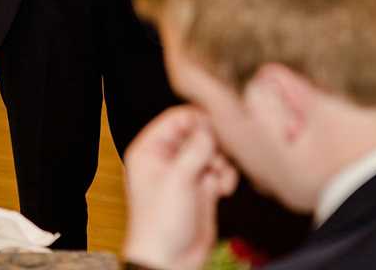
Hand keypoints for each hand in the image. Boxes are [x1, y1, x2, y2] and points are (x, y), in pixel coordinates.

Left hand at [122, 106, 238, 269]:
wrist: (170, 260)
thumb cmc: (159, 224)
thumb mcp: (177, 181)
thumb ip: (194, 151)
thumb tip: (208, 126)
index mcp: (150, 150)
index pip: (175, 119)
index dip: (198, 119)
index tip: (217, 126)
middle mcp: (167, 158)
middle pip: (197, 133)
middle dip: (213, 144)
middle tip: (219, 157)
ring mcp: (185, 173)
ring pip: (211, 151)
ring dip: (221, 162)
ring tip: (218, 178)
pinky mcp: (201, 187)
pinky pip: (219, 170)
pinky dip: (225, 176)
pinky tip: (222, 189)